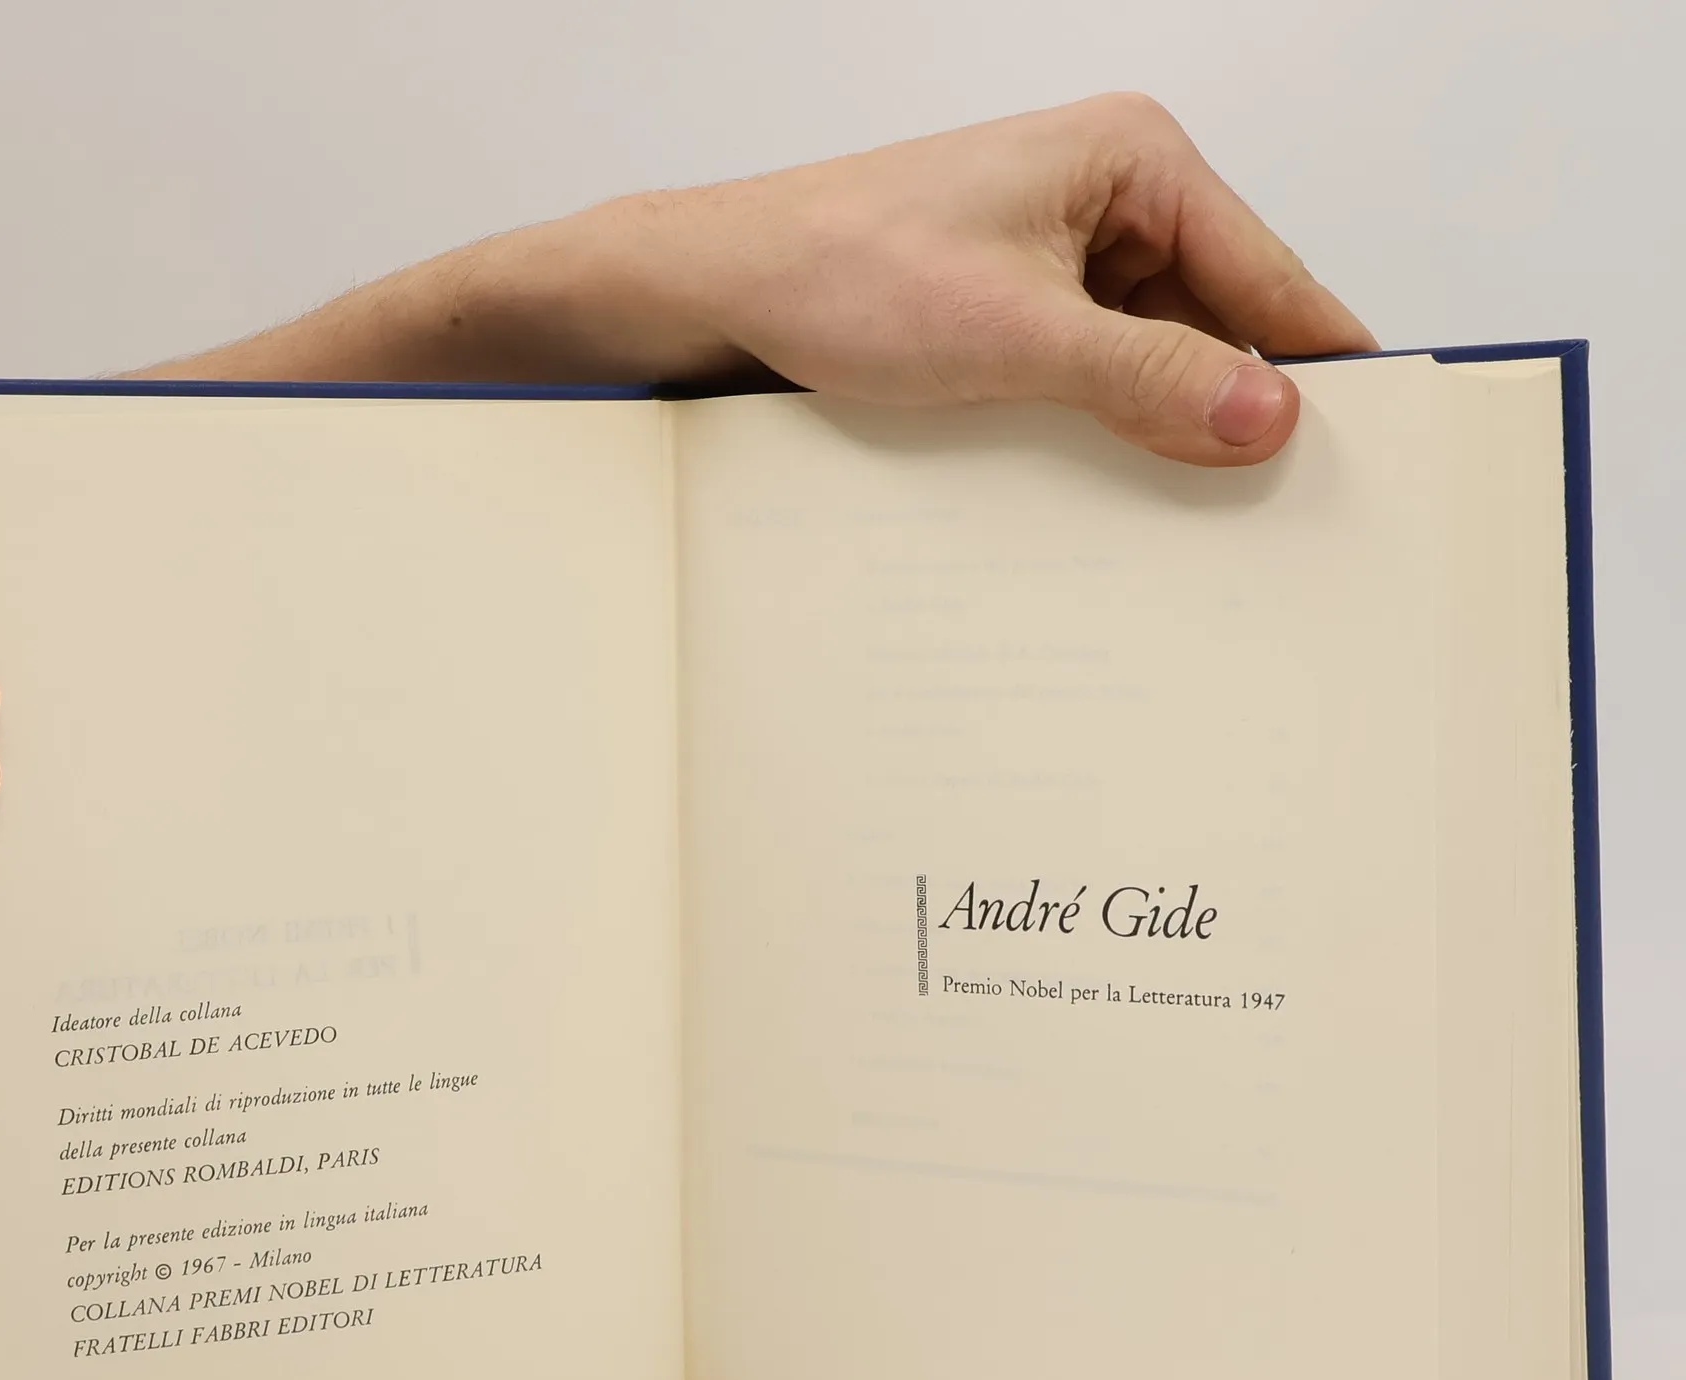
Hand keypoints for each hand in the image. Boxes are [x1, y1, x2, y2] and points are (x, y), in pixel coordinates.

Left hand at [476, 94, 1373, 465]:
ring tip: (1188, 511)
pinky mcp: (1016, 303)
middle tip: (1271, 511)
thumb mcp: (1017, 338)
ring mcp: (1059, 252)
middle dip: (1234, 407)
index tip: (1364, 446)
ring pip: (1154, 354)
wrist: (723, 289)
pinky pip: (1095, 371)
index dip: (1314, 365)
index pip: (1267, 273)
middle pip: (1216, 318)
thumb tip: (1267, 413)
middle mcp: (1108, 195)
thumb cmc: (844, 273)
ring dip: (1162, 426)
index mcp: (1133, 161)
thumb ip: (1149, 377)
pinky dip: (1106, 424)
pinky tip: (1111, 486)